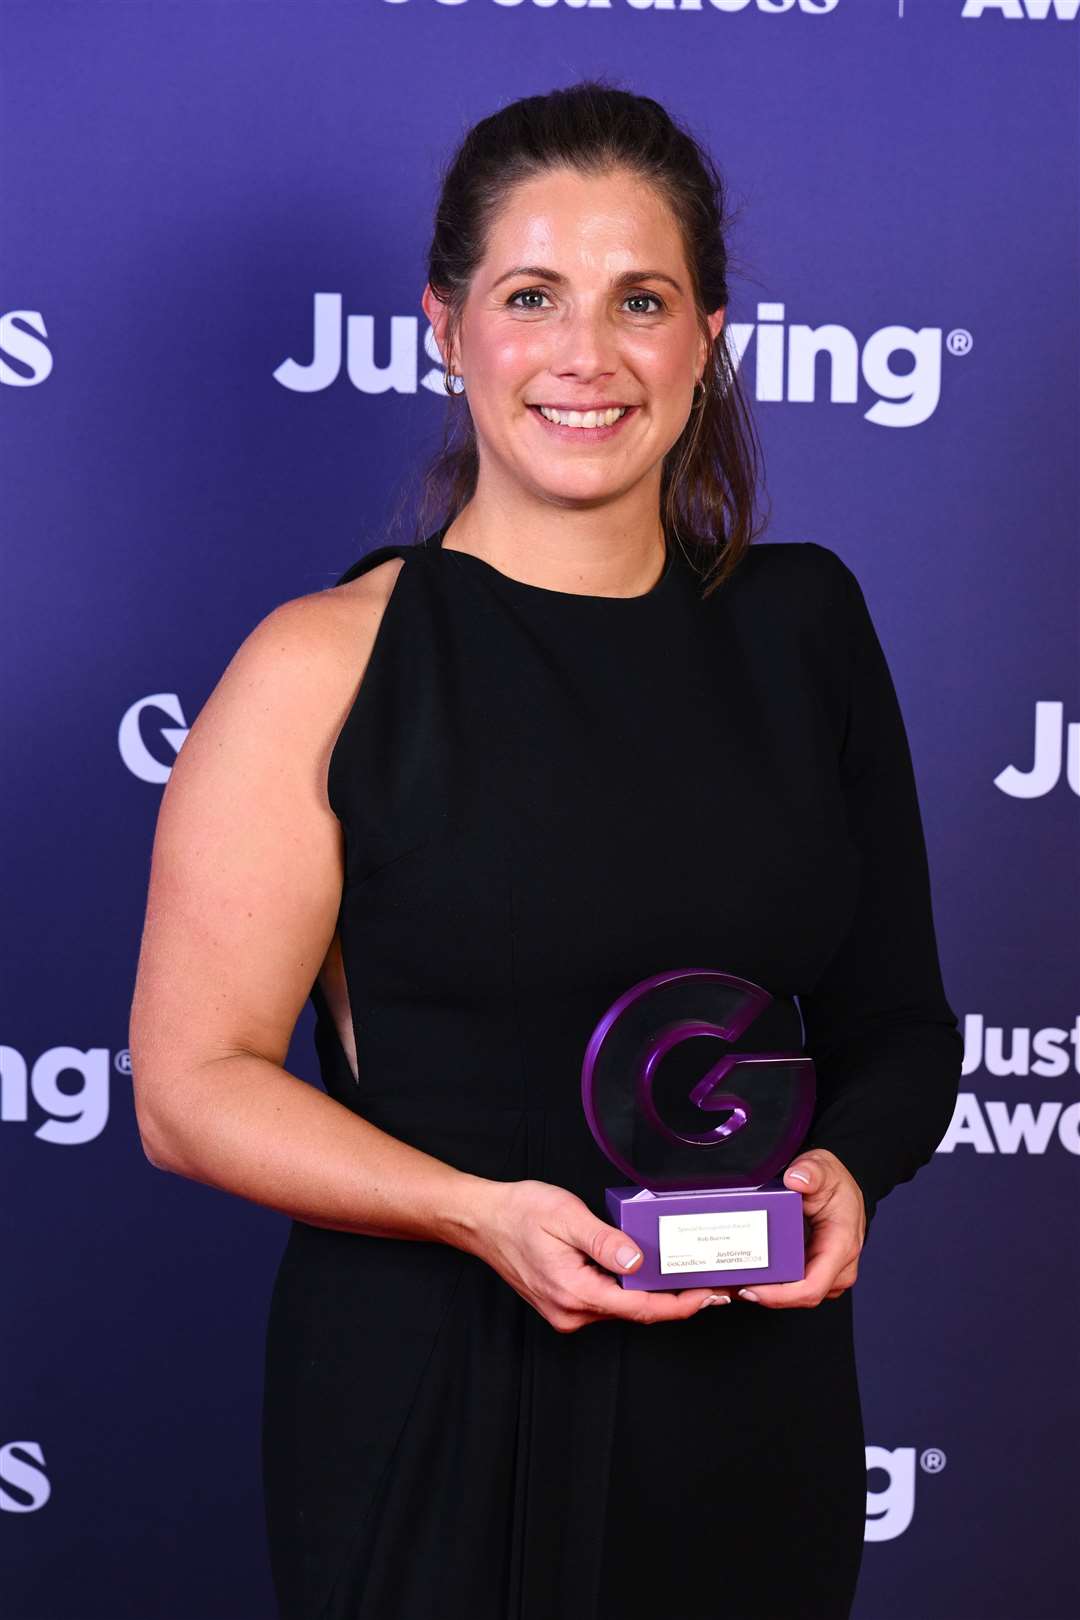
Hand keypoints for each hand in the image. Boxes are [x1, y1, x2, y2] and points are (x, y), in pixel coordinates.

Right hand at [470, 1178, 730, 1332]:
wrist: (481, 1220)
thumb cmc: (519, 1212)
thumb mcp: (565, 1215)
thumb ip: (604, 1241)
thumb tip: (638, 1260)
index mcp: (575, 1292)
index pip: (640, 1308)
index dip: (680, 1305)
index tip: (709, 1296)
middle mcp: (571, 1312)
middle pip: (635, 1312)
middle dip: (674, 1300)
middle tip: (710, 1282)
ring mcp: (566, 1313)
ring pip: (621, 1309)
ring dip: (652, 1295)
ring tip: (684, 1276)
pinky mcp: (564, 1305)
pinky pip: (605, 1303)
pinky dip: (629, 1291)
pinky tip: (645, 1273)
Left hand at [734, 1148, 866, 1308]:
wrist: (840, 1187)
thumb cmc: (835, 1183)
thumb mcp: (823, 1167)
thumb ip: (811, 1171)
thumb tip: (796, 1179)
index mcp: (841, 1246)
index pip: (811, 1286)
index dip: (780, 1295)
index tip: (751, 1289)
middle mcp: (839, 1267)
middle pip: (800, 1297)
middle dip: (764, 1295)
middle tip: (730, 1285)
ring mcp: (829, 1274)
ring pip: (796, 1296)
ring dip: (765, 1293)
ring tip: (732, 1281)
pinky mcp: (817, 1273)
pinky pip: (794, 1288)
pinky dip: (771, 1287)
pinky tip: (747, 1276)